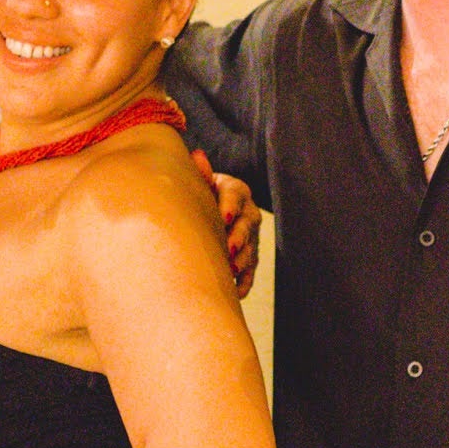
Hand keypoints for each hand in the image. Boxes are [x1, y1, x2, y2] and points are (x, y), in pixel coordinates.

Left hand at [194, 151, 260, 298]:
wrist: (206, 209)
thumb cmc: (199, 194)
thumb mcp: (199, 182)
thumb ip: (200, 173)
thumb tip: (197, 156)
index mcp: (236, 190)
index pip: (236, 195)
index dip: (230, 206)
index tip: (223, 217)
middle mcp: (247, 213)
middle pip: (246, 224)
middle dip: (238, 237)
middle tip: (228, 249)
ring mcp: (250, 237)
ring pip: (250, 249)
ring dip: (241, 261)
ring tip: (230, 271)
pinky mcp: (249, 257)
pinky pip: (250, 272)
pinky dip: (244, 283)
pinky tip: (235, 292)